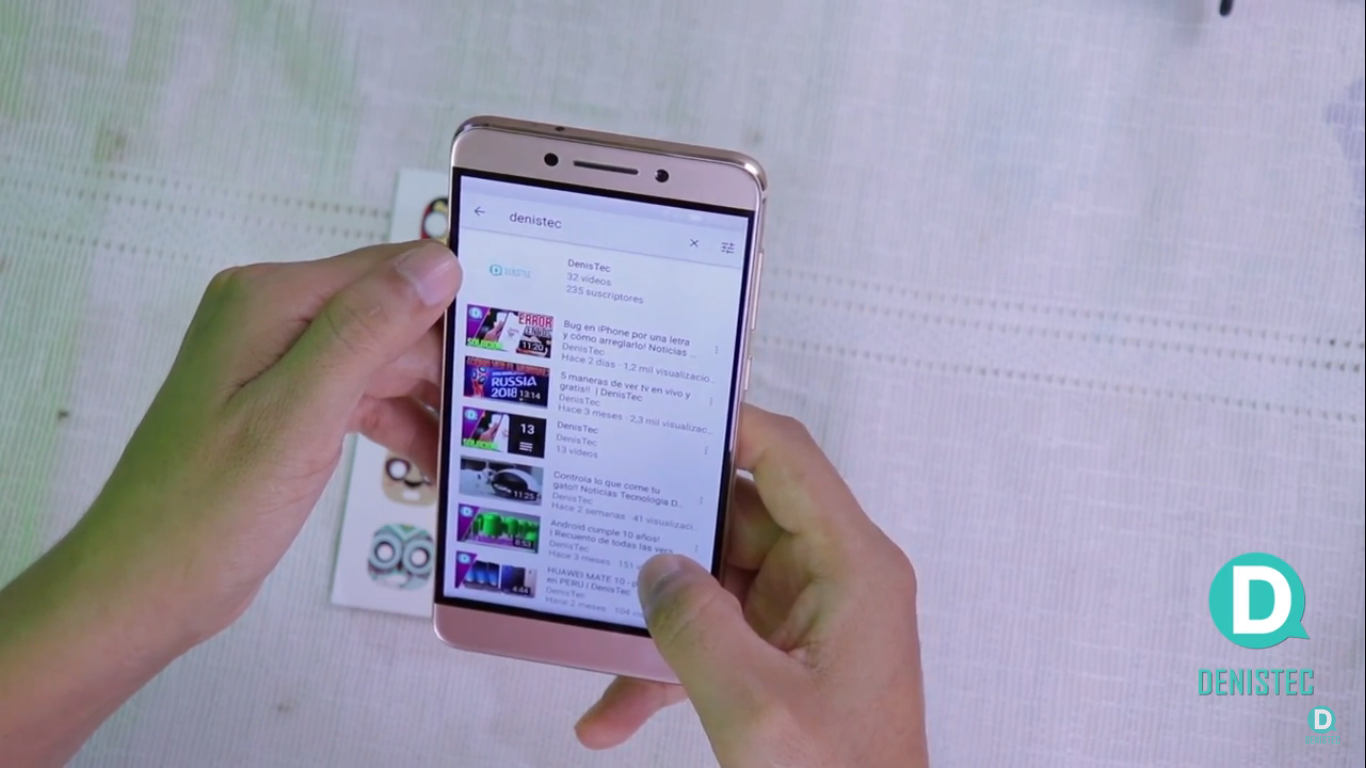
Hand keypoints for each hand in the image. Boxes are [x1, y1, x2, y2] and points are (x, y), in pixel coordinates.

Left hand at [83, 240, 459, 639]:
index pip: (392, 271)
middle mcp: (275, 316)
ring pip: (386, 359)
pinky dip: (400, 424)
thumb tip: (438, 264)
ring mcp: (281, 361)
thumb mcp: (299, 415)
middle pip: (394, 315)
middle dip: (446, 363)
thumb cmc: (204, 508)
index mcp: (272, 300)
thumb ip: (367, 332)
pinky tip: (431, 462)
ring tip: (472, 449)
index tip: (510, 349)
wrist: (145, 584)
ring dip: (430, 401)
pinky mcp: (288, 403)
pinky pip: (363, 395)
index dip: (456, 305)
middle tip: (496, 415)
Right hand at [575, 405, 927, 766]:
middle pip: (737, 516)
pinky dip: (664, 667)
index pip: (786, 459)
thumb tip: (655, 570)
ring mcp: (806, 617)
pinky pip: (714, 635)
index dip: (729, 424)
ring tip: (592, 625)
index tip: (665, 408)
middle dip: (667, 531)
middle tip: (602, 515)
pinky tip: (612, 709)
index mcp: (850, 566)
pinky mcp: (783, 655)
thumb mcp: (756, 707)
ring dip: (656, 616)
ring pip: (714, 580)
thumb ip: (695, 628)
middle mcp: (832, 577)